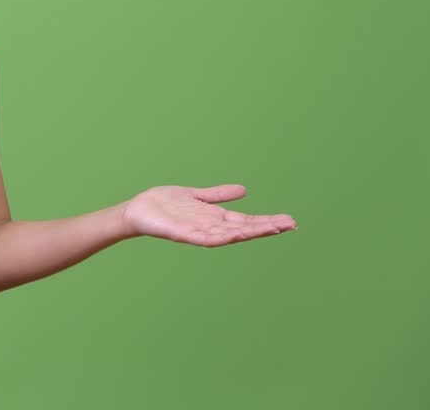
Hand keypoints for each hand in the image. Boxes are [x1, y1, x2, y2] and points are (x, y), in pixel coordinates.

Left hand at [120, 185, 296, 246]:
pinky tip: (234, 234)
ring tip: (271, 229)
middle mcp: (210, 226)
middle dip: (266, 227)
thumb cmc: (165, 204)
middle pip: (244, 228)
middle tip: (291, 225)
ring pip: (229, 234)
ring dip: (249, 232)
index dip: (267, 221)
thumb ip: (218, 195)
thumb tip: (244, 190)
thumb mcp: (197, 196)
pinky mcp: (183, 234)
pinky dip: (220, 236)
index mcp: (215, 217)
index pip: (247, 220)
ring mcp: (198, 231)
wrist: (138, 210)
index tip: (289, 221)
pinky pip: (204, 238)